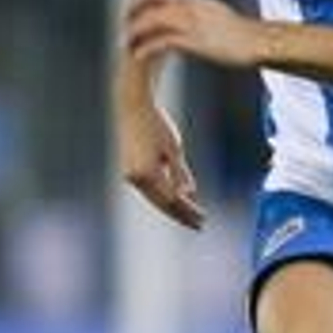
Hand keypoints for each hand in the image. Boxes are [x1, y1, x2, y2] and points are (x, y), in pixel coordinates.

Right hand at [117, 95, 205, 230]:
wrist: (133, 107)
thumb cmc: (156, 123)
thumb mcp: (173, 148)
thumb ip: (180, 172)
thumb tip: (188, 193)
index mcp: (147, 173)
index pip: (172, 200)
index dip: (188, 211)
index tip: (202, 219)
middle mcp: (136, 178)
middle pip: (162, 204)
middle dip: (181, 215)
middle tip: (199, 225)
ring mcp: (130, 176)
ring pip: (155, 198)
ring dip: (173, 207)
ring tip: (190, 215)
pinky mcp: (129, 171)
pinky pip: (149, 189)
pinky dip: (163, 195)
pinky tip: (177, 198)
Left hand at [126, 0, 264, 71]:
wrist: (257, 41)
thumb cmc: (240, 32)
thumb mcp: (215, 13)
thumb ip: (197, 10)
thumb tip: (185, 12)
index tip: (126, 7)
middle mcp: (190, 6)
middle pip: (151, 3)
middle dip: (131, 14)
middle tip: (119, 26)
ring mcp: (191, 22)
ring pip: (154, 20)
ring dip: (135, 31)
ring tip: (124, 42)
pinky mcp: (194, 41)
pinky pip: (163, 41)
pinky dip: (148, 48)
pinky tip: (138, 55)